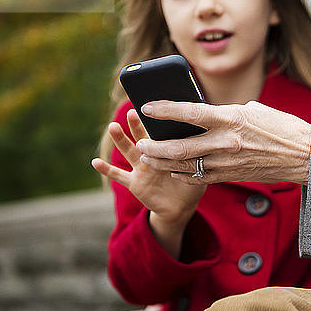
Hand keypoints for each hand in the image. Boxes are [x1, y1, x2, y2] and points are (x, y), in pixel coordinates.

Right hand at [92, 109, 205, 256]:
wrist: (181, 205)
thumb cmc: (193, 180)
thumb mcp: (200, 164)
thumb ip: (202, 152)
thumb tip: (215, 135)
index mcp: (168, 148)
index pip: (163, 131)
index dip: (159, 120)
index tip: (155, 105)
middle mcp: (153, 154)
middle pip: (144, 136)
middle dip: (138, 125)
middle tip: (132, 110)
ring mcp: (142, 168)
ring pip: (130, 151)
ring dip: (120, 140)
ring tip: (113, 127)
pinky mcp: (135, 183)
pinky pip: (119, 176)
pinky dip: (107, 170)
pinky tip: (95, 162)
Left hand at [135, 100, 310, 184]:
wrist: (304, 156)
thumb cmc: (281, 127)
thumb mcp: (252, 110)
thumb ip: (225, 113)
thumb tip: (204, 114)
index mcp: (231, 119)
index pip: (190, 113)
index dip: (165, 110)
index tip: (147, 106)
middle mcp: (226, 142)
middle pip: (180, 147)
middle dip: (155, 147)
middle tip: (140, 144)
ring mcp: (227, 163)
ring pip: (185, 166)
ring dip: (162, 163)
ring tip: (148, 158)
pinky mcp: (230, 176)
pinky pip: (199, 177)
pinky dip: (182, 174)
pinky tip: (171, 170)